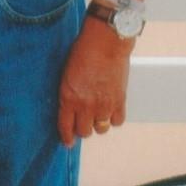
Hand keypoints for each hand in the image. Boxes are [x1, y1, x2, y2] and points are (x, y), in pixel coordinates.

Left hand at [56, 18, 133, 147]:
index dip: (67, 137)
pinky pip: (117, 121)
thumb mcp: (66, 74)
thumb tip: (70, 107)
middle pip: (84, 131)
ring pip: (101, 129)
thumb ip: (68, 94)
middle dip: (82, 129)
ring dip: (98, 124)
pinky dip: (114, 118)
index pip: (65, 126)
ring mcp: (104, 105)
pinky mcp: (119, 101)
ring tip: (98, 115)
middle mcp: (86, 105)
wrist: (105, 43)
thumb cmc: (83, 52)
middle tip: (83, 123)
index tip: (68, 142)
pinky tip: (111, 110)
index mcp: (68, 98)